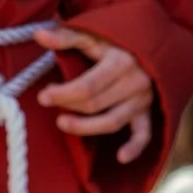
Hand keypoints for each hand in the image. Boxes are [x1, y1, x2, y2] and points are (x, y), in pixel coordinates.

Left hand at [35, 26, 156, 163]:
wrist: (155, 44)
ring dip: (86, 127)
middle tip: (45, 102)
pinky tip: (120, 158)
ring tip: (62, 124)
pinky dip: (135, 148)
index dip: (63, 93)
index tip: (43, 96)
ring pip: (112, 122)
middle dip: (68, 106)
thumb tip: (38, 35)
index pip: (87, 86)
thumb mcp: (93, 34)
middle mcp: (135, 84)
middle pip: (96, 104)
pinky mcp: (148, 112)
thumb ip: (66, 37)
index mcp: (120, 63)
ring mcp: (143, 100)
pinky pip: (145, 134)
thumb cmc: (117, 40)